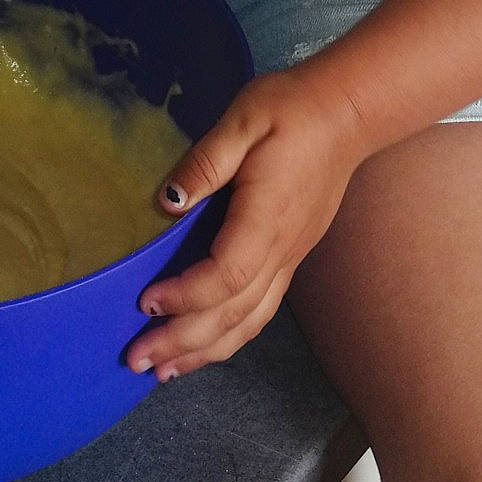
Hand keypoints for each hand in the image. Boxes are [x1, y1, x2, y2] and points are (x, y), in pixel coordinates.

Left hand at [126, 67, 365, 381]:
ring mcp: (290, 256)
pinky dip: (230, 336)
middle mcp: (282, 248)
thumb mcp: (243, 119)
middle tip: (134, 360)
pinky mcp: (291, 255)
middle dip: (182, 342)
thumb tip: (166, 203)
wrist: (347, 112)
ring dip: (204, 351)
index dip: (185, 297)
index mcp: (266, 217)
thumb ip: (205, 162)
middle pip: (233, 313)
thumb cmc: (291, 109)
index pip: (226, 276)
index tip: (145, 301)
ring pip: (249, 321)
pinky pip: (261, 309)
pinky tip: (206, 345)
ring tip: (162, 371)